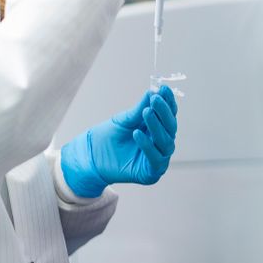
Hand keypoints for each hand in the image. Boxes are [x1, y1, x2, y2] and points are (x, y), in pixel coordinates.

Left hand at [60, 85, 178, 197]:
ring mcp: (158, 158)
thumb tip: (154, 91)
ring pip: (166, 142)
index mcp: (158, 128)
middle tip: (155, 99)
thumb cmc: (109, 137)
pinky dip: (148, 146)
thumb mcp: (126, 119)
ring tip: (146, 112)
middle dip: (164, 112)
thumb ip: (141, 108)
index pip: (169, 114)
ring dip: (157, 126)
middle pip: (170, 126)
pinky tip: (137, 133)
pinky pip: (156, 159)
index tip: (164, 88)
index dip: (168, 101)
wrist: (91, 156)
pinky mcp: (151, 173)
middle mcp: (161, 143)